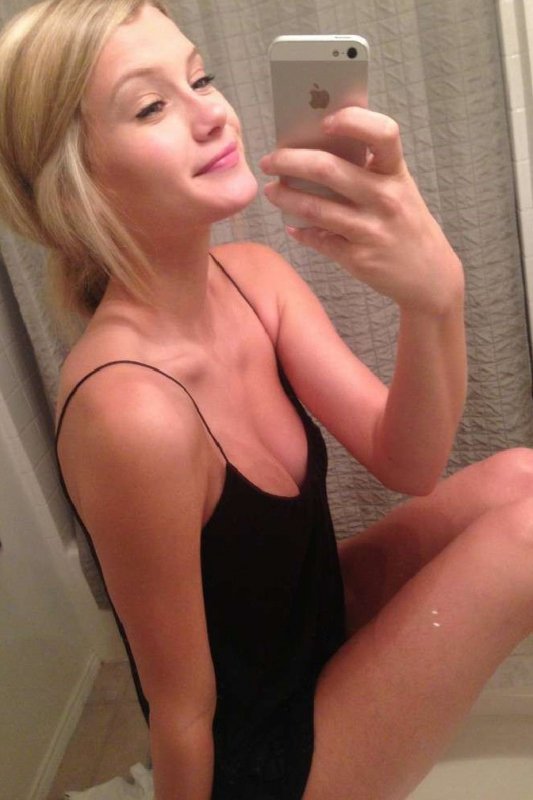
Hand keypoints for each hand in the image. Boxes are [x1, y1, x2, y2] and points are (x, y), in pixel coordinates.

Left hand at [259, 107, 463, 315]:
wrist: (429, 275)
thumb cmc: (405, 222)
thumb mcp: (398, 188)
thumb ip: (368, 167)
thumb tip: (318, 142)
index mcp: (396, 172)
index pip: (383, 133)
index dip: (352, 120)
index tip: (324, 121)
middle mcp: (386, 198)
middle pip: (328, 169)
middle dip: (289, 161)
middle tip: (270, 160)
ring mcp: (371, 230)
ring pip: (315, 208)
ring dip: (285, 197)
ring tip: (271, 191)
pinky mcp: (357, 258)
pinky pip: (318, 240)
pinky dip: (300, 231)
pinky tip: (291, 225)